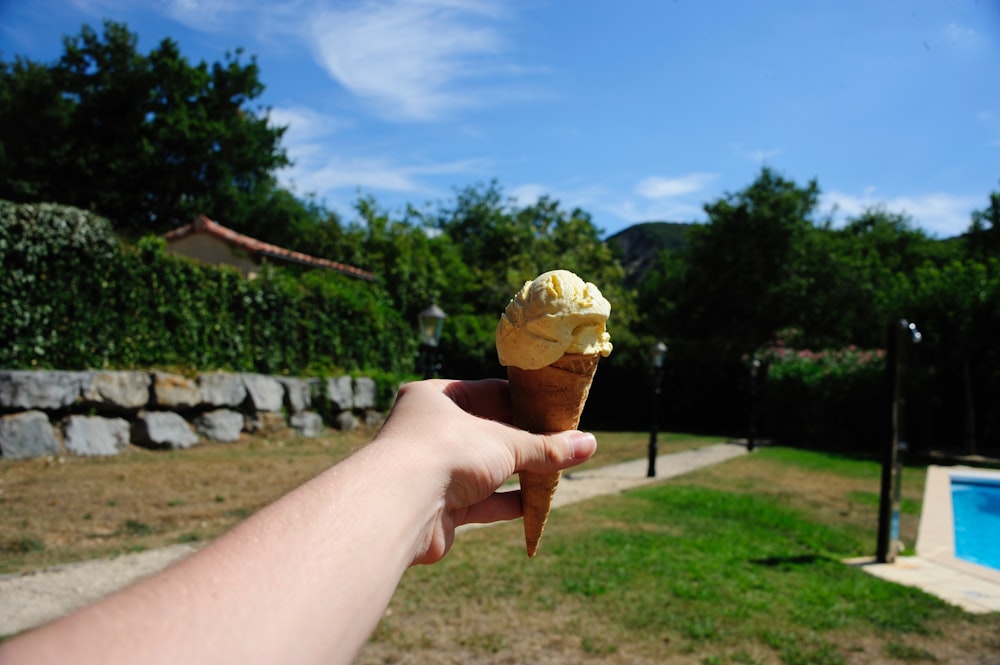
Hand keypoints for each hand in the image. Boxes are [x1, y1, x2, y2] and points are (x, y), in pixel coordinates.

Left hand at [373, 379, 596, 564]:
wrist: (399, 507)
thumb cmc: (446, 452)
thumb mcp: (505, 443)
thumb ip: (546, 447)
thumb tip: (589, 444)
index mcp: (434, 398)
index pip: (486, 392)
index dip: (522, 401)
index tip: (555, 408)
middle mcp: (428, 431)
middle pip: (487, 433)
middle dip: (525, 441)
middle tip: (563, 441)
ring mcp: (432, 470)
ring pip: (485, 469)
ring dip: (519, 473)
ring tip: (558, 472)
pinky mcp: (438, 507)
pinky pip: (480, 502)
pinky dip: (507, 502)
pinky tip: (535, 504)